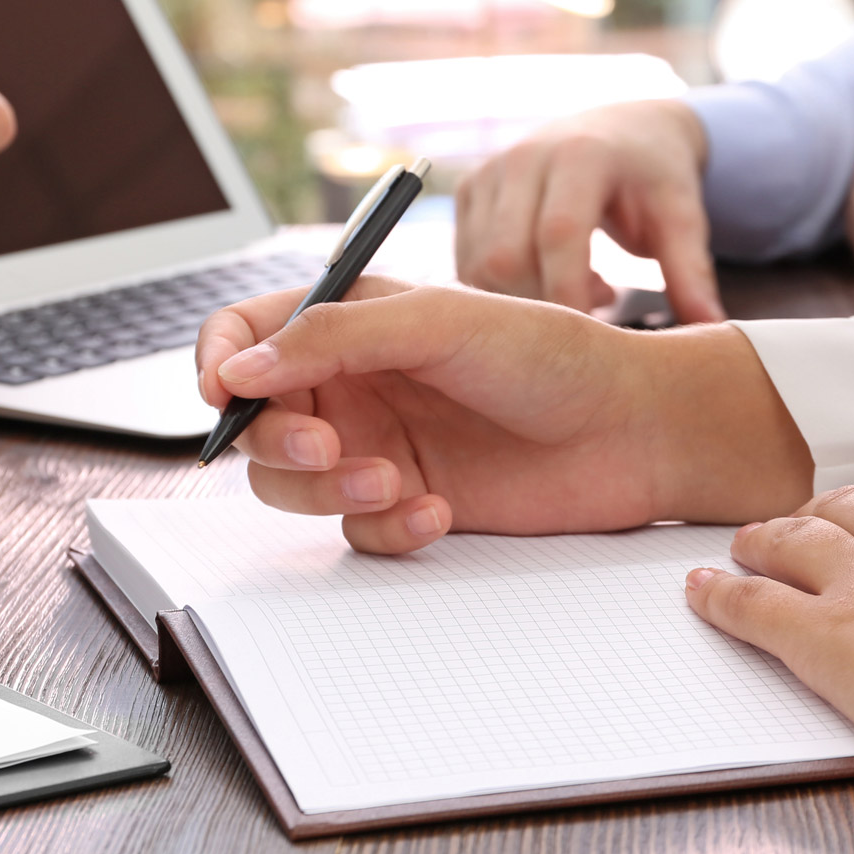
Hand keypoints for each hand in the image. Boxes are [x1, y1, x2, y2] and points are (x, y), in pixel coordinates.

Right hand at [195, 278, 812, 553]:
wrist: (634, 431)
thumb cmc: (553, 355)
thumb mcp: (438, 321)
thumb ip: (332, 336)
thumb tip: (240, 367)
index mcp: (349, 321)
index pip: (244, 335)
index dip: (219, 364)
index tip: (225, 394)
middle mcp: (352, 383)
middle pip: (257, 421)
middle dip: (278, 440)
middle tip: (328, 446)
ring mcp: (376, 445)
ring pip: (292, 484)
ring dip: (328, 490)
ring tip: (392, 480)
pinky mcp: (406, 502)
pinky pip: (355, 531)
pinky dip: (385, 527)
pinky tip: (438, 511)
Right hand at [455, 99, 724, 322]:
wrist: (624, 127)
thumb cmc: (654, 176)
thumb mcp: (682, 216)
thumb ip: (692, 272)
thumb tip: (712, 330)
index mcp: (581, 155)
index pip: (558, 236)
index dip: (569, 294)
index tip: (592, 338)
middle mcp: (525, 155)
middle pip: (505, 257)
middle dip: (537, 307)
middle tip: (583, 322)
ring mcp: (490, 170)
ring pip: (478, 264)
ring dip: (518, 301)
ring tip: (574, 293)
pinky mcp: (470, 188)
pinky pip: (466, 259)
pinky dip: (499, 287)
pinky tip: (545, 280)